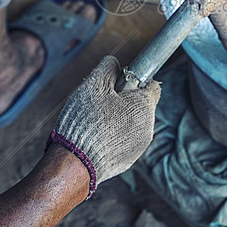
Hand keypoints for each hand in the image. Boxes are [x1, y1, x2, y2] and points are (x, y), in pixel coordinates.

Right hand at [49, 56, 160, 197]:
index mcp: (144, 106)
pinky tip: (95, 137)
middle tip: (100, 103)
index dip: (135, 80)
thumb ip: (108, 67)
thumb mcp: (94, 84)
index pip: (152, 85)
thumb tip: (115, 63)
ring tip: (94, 122)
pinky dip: (113, 136)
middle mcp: (148, 127)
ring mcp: (139, 147)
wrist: (75, 164)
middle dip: (124, 101)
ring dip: (118, 118)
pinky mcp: (128, 161)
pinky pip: (124, 141)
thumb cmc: (85, 121)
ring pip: (132, 123)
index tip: (118, 83)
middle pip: (141, 105)